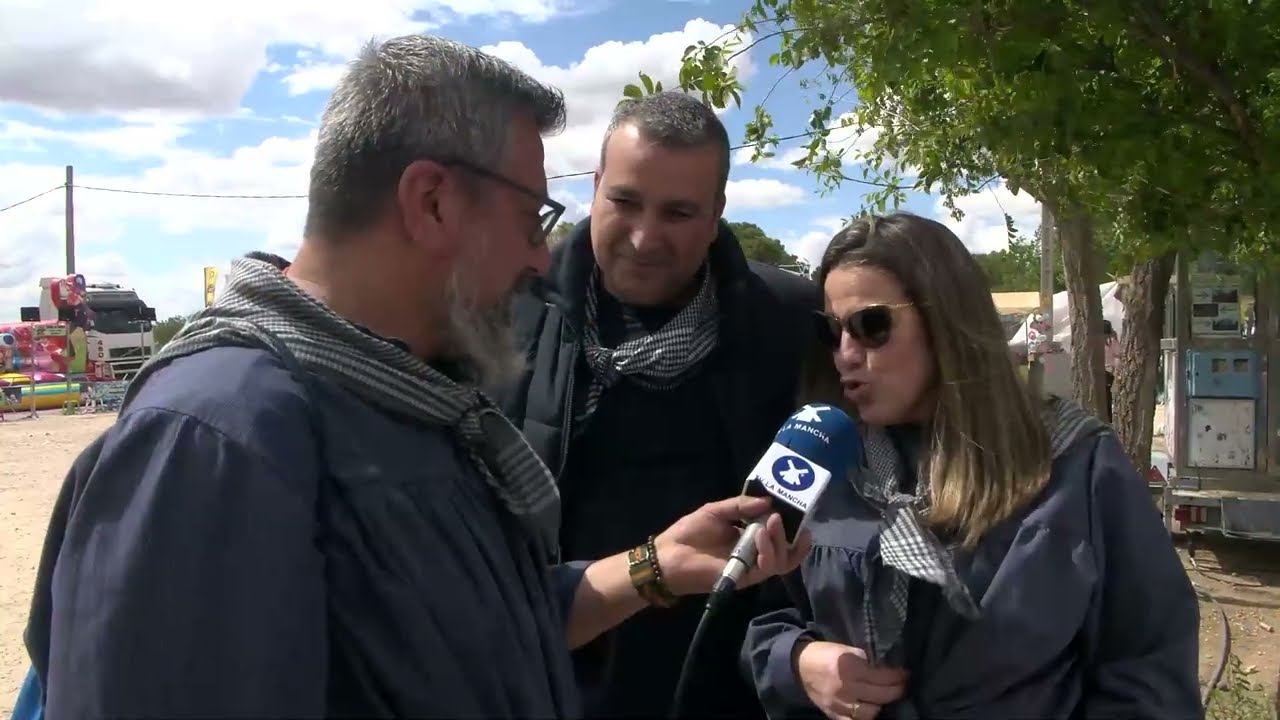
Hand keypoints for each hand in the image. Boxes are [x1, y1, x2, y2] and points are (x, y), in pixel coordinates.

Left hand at [653, 495, 810, 595]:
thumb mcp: (716, 511)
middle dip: (788, 532)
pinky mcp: (745, 578)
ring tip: (771, 522)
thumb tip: (769, 501)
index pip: (777, 534)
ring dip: (779, 540)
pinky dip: (767, 551)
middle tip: (780, 516)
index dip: (789, 523)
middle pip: (785, 549)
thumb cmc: (689, 532)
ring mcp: (751, 567)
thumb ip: (741, 506)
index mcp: (748, 537)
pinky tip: (759, 535)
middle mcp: (754, 553)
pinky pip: (765, 567)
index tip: (793, 509)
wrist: (668, 555)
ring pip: (781, 560)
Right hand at [794, 640, 907, 718]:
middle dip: (896, 690)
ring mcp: (839, 704)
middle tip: (901, 685)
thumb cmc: (824, 654)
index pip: (882, 676)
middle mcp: (846, 687)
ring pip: (871, 712)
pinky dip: (865, 718)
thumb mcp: (845, 649)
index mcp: (849, 667)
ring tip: (885, 697)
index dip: (897, 676)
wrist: (799, 666)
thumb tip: (886, 668)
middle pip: (881, 695)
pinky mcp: (833, 715)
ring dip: (881, 705)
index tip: (904, 674)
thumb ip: (865, 660)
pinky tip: (870, 710)